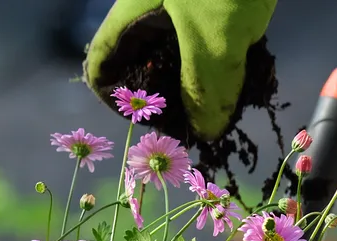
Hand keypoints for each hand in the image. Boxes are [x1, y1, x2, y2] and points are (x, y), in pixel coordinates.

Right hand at [83, 0, 277, 140]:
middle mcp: (148, 17)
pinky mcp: (205, 10)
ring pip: (173, 62)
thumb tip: (206, 133)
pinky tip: (235, 83)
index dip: (117, 103)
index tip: (152, 124)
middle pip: (139, 71)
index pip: (101, 69)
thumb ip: (207, 92)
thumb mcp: (216, 41)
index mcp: (132, 19)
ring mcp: (176, 11)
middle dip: (165, 103)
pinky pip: (200, 48)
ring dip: (194, 89)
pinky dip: (215, 69)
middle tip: (194, 124)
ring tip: (217, 110)